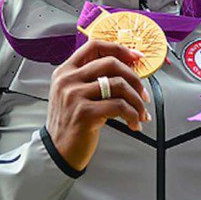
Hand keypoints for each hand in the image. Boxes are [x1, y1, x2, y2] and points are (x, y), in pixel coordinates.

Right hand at [47, 39, 150, 171]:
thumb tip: (127, 71)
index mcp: (65, 71)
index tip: (137, 57)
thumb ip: (91, 80)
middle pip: (111, 63)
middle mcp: (68, 80)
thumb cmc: (71, 123)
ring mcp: (75, 95)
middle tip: (143, 94)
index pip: (94, 46)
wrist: (57, 152)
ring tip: (141, 113)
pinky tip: (134, 124)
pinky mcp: (85, 113)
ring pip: (119, 85)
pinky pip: (119, 106)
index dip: (119, 49)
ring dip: (137, 100)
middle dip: (134, 78)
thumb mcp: (74, 95)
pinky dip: (133, 115)